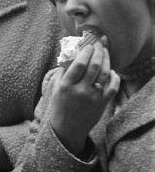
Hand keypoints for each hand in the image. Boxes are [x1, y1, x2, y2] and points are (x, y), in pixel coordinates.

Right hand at [50, 37, 117, 156]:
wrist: (67, 127)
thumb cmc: (59, 104)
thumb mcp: (56, 87)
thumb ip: (63, 71)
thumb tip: (72, 53)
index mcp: (66, 85)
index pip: (79, 64)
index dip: (86, 52)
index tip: (89, 44)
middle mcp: (80, 90)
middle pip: (94, 66)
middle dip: (98, 52)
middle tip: (100, 44)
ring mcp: (92, 97)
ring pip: (104, 74)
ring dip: (107, 61)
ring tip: (105, 53)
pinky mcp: (102, 104)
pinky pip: (112, 88)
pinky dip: (115, 78)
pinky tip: (113, 71)